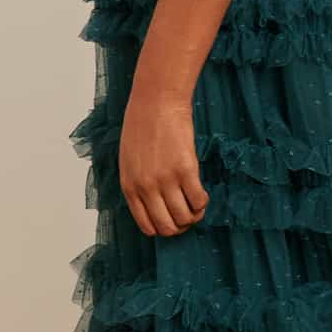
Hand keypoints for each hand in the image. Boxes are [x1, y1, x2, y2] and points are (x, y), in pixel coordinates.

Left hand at [118, 85, 208, 237]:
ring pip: (185, 217)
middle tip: (188, 215)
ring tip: (197, 205)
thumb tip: (155, 207)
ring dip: (195, 216)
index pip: (148, 226)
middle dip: (181, 226)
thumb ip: (138, 185)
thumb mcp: (129, 162)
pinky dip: (203, 202)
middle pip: (168, 227)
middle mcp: (146, 188)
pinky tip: (202, 193)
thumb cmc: (142, 128)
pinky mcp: (185, 169)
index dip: (164, 229)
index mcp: (130, 188)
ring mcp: (166, 180)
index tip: (173, 221)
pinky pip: (199, 200)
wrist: (156, 103)